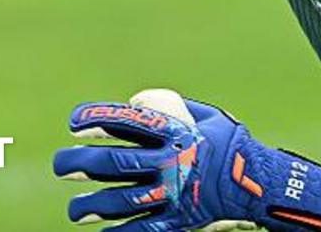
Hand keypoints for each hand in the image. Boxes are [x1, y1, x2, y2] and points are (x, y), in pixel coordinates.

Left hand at [53, 89, 320, 231]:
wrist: (258, 183)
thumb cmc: (230, 143)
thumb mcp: (208, 116)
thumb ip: (176, 108)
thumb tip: (142, 102)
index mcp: (175, 133)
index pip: (127, 122)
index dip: (96, 119)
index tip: (74, 123)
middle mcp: (169, 164)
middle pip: (114, 163)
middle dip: (80, 163)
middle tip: (61, 164)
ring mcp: (172, 194)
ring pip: (121, 201)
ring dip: (91, 206)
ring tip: (75, 209)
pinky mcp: (177, 220)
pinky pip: (142, 231)